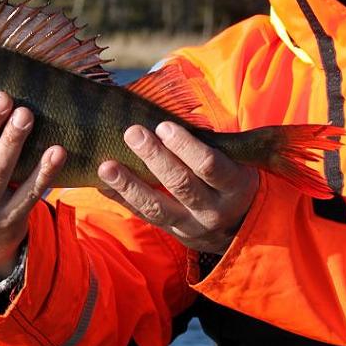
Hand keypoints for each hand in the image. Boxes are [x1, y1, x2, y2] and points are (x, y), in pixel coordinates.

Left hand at [98, 122, 259, 254]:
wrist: (242, 225)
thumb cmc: (235, 179)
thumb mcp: (239, 162)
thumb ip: (214, 144)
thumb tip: (172, 112)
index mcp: (234, 185)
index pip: (209, 165)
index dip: (185, 146)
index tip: (164, 125)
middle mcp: (214, 209)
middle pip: (181, 184)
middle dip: (154, 157)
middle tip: (132, 132)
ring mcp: (191, 225)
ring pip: (157, 207)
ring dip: (129, 184)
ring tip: (106, 166)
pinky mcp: (173, 233)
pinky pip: (144, 216)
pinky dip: (123, 199)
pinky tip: (103, 185)